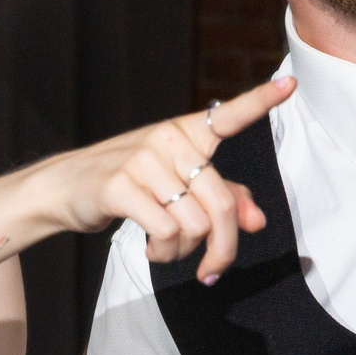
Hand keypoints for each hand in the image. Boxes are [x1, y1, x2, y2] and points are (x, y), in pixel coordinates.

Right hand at [37, 77, 294, 283]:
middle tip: (213, 270)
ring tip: (167, 249)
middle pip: (221, 204)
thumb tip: (258, 221)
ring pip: (194, 225)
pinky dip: (164, 252)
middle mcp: (168, 140)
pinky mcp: (119, 186)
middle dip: (223, 248)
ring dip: (185, 253)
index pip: (229, 115)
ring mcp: (142, 160)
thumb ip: (224, 199)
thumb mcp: (179, 186)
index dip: (261, 101)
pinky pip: (164, 231)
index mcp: (187, 133)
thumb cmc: (131, 185)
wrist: (65, 188)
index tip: (290, 84)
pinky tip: (152, 249)